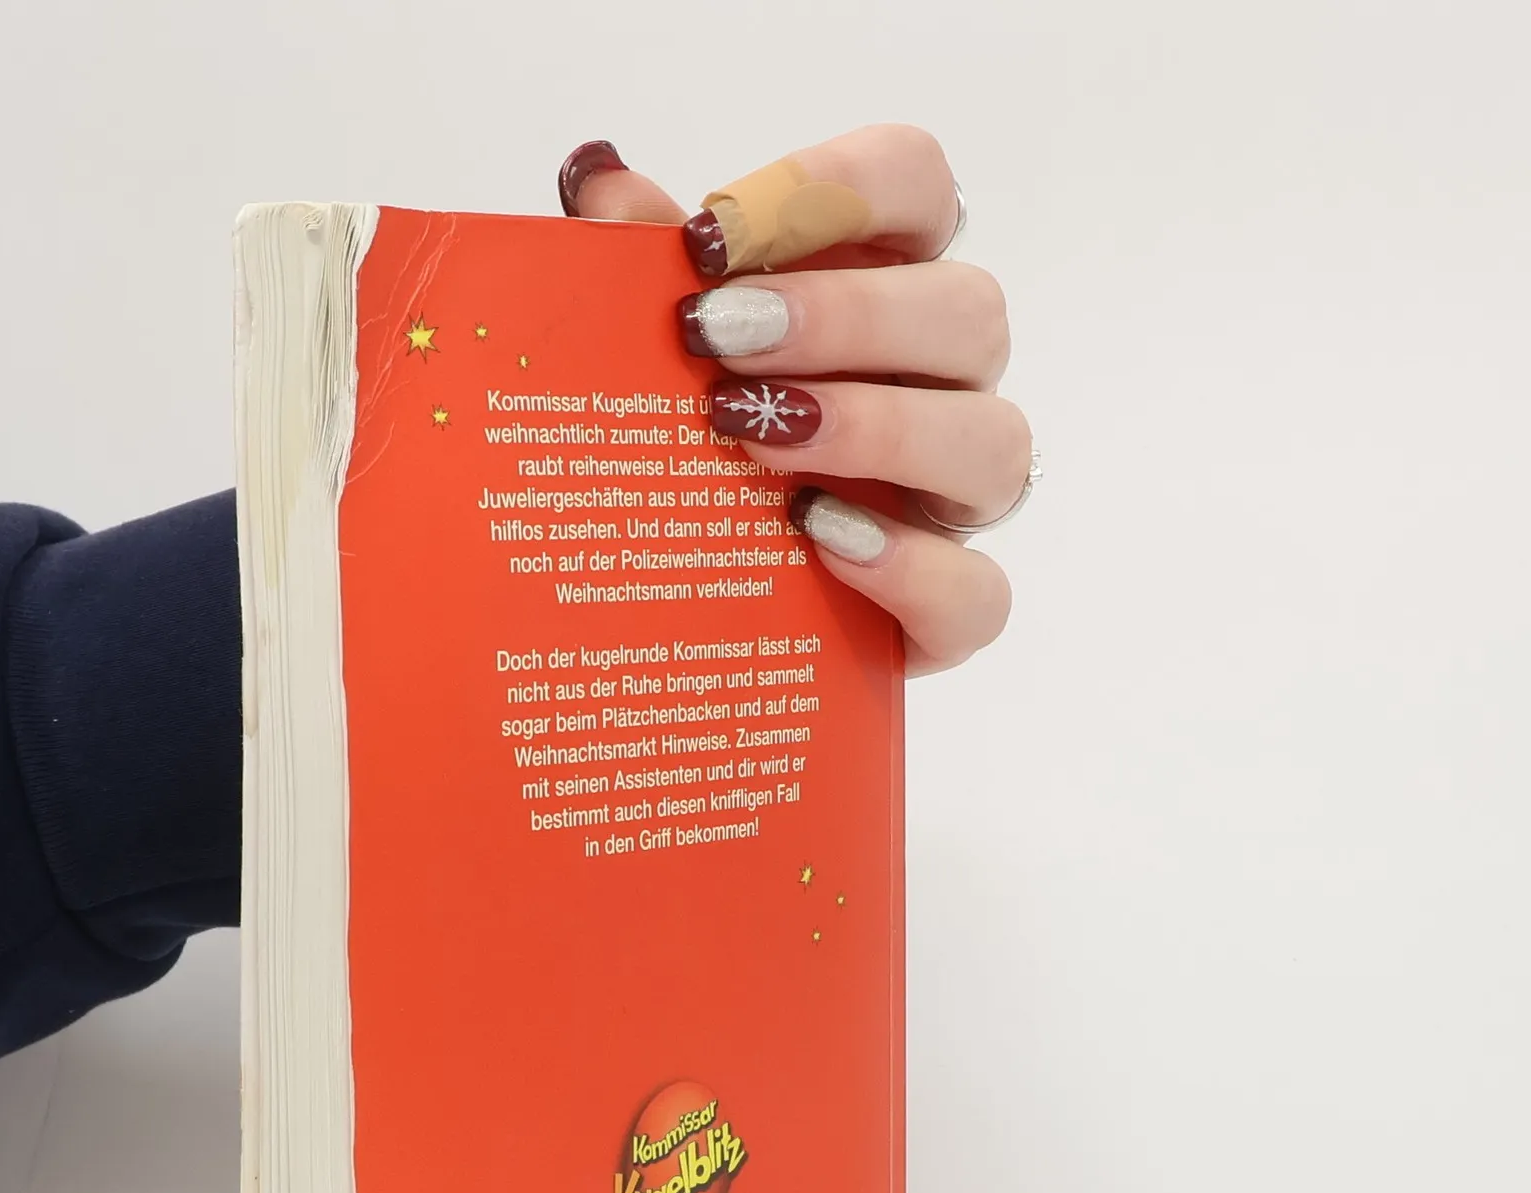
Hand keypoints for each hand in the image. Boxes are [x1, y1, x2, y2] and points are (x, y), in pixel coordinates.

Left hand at [558, 128, 1024, 675]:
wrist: (678, 619)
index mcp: (878, 290)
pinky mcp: (941, 612)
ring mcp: (950, 500)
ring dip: (878, 427)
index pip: (914, 185)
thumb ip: (632, 271)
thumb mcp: (645, 362)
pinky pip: (974, 590)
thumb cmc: (681, 457)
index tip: (709, 240)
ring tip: (757, 440)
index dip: (828, 191)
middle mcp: (937, 384)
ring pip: (994, 442)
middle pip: (968, 311)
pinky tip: (819, 539)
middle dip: (844, 316)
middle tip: (716, 340)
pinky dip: (907, 566)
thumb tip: (595, 177)